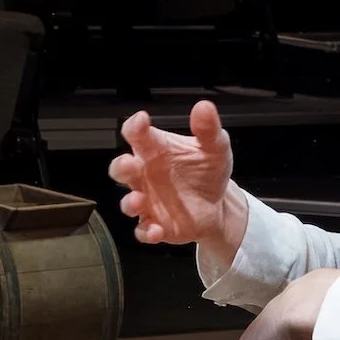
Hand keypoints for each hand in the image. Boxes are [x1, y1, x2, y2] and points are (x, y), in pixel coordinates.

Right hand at [110, 101, 247, 264]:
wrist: (218, 205)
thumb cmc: (207, 171)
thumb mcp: (215, 148)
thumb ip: (208, 130)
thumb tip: (204, 107)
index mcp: (154, 150)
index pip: (136, 135)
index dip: (134, 127)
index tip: (141, 121)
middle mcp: (145, 175)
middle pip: (122, 169)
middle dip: (121, 167)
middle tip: (130, 164)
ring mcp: (147, 202)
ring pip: (128, 203)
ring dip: (130, 203)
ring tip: (138, 201)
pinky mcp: (155, 225)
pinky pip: (143, 231)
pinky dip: (147, 232)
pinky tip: (156, 231)